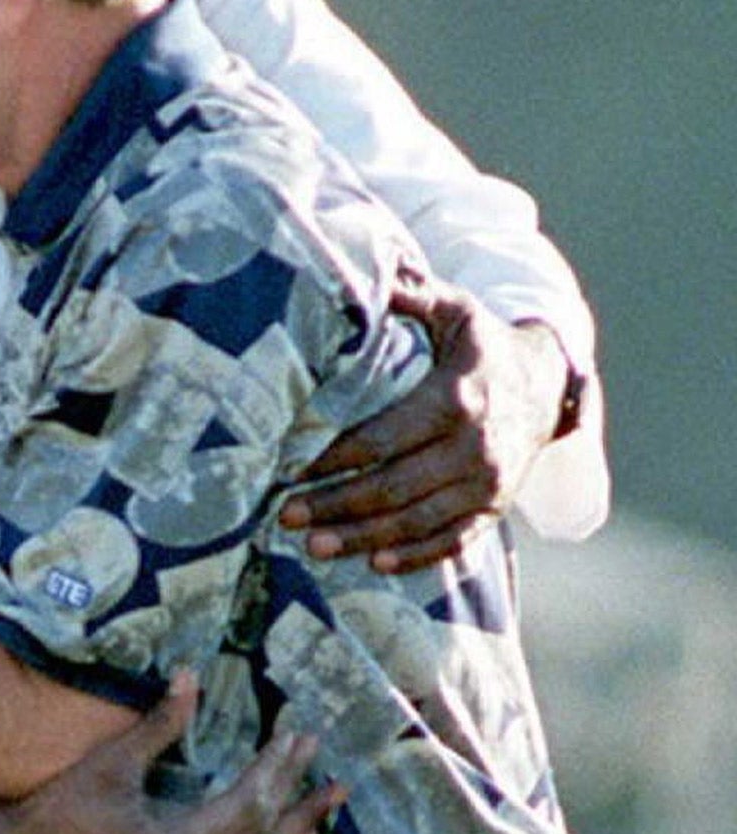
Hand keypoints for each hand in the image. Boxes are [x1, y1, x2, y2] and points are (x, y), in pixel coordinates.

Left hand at [279, 275, 568, 573]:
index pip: (385, 437)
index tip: (290, 467)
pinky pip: (454, 541)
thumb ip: (412, 293)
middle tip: (285, 515)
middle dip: (336, 504)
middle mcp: (476, 448)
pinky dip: (416, 556)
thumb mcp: (455, 309)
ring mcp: (489, 484)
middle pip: (395, 487)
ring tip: (313, 546)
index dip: (335, 457)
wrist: (549, 385)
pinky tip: (375, 563)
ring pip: (418, 522)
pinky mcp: (495, 508)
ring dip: (363, 538)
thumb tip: (371, 270)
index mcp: (457, 398)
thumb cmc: (484, 344)